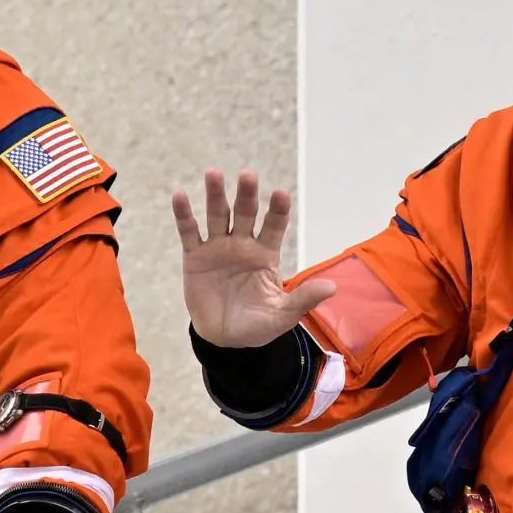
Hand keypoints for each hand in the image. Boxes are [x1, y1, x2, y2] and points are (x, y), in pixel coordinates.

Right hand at [171, 169, 336, 347]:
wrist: (223, 339)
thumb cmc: (256, 324)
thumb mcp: (282, 315)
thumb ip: (303, 299)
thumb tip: (333, 286)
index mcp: (266, 254)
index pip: (274, 226)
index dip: (277, 210)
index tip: (281, 193)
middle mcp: (243, 244)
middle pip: (245, 213)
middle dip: (246, 194)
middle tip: (248, 175)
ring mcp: (218, 247)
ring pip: (217, 215)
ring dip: (215, 195)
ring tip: (213, 174)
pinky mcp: (195, 256)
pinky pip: (190, 232)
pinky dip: (184, 215)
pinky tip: (180, 196)